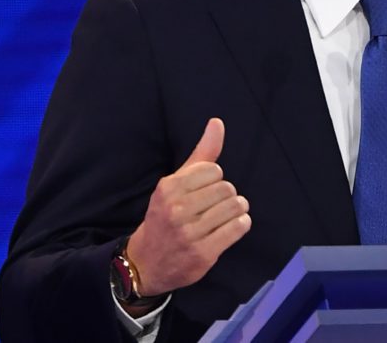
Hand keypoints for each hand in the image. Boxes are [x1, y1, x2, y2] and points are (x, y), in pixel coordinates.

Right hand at [125, 118, 251, 295]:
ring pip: (235, 207)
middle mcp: (176, 209)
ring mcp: (189, 233)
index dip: (214, 180)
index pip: (214, 170)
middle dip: (226, 196)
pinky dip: (241, 224)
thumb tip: (217, 122)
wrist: (145, 264)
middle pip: (227, 188)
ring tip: (225, 217)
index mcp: (168, 188)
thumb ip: (201, 154)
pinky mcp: (202, 253)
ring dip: (237, 210)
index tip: (204, 191)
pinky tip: (231, 228)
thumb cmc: (165, 217)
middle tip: (215, 207)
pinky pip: (238, 227)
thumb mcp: (176, 183)